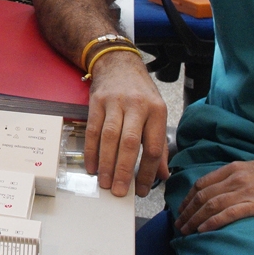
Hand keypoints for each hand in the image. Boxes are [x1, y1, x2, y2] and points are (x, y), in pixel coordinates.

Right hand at [83, 50, 169, 197]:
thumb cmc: (140, 92)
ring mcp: (115, 103)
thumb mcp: (156, 113)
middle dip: (124, 170)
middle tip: (119, 192)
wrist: (118, 63)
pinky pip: (93, 130)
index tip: (142, 189)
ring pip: (110, 138)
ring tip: (105, 183)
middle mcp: (137, 105)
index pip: (153, 146)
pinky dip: (91, 151)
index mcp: (156, 110)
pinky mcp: (97, 102)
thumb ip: (159, 144)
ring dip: (106, 163)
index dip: (148, 172)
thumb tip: (162, 174)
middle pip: (130, 143)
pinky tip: (92, 166)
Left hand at [176, 160, 253, 233]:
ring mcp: (247, 191)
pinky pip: (228, 214)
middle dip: (187, 211)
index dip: (188, 198)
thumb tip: (221, 191)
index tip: (181, 209)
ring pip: (211, 205)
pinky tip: (203, 231)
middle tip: (178, 224)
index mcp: (236, 168)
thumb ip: (238, 178)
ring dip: (195, 219)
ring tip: (186, 231)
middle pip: (203, 195)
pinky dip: (212, 223)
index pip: (203, 183)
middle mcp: (238, 177)